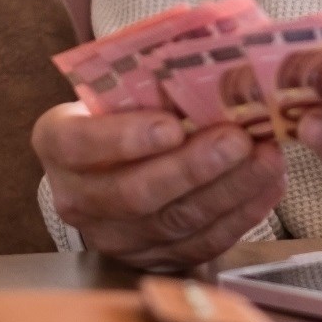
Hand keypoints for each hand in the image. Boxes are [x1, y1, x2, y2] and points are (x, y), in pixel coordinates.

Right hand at [32, 101, 285, 268]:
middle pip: (135, 193)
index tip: (171, 124)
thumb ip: (144, 83)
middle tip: (237, 139)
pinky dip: (239, 215)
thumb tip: (204, 61)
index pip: (80, 145)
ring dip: (228, 190)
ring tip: (266, 157)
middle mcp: (75, 198)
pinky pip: (200, 245)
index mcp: (56, 142)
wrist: (108, 162)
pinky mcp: (151, 260)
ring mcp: (112, 237)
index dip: (125, 139)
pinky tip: (265, 185)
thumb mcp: (112, 89)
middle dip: (193, 167)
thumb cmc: (117, 110)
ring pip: (174, 223)